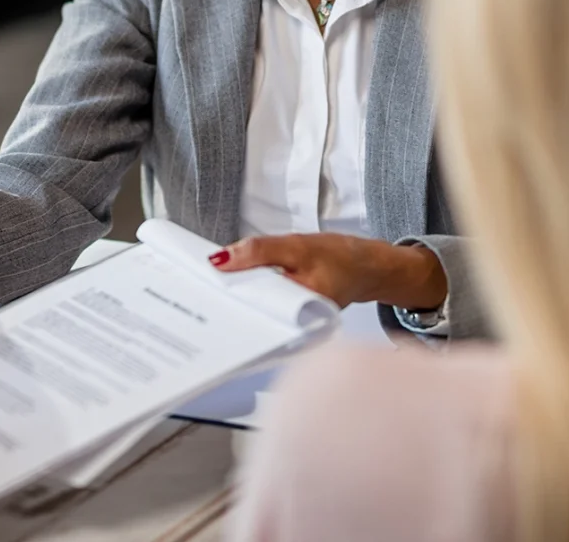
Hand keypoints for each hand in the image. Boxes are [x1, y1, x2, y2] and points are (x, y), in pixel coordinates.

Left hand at [208, 233, 446, 309]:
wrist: (367, 267)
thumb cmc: (339, 257)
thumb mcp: (297, 245)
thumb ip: (259, 251)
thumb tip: (220, 260)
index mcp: (298, 308)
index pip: (251, 307)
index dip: (226, 295)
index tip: (201, 283)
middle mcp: (294, 323)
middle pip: (250, 311)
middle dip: (228, 297)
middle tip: (200, 285)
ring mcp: (291, 321)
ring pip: (256, 307)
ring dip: (238, 294)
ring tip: (214, 284)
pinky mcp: (290, 314)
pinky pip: (264, 304)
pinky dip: (252, 292)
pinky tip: (237, 285)